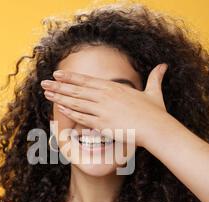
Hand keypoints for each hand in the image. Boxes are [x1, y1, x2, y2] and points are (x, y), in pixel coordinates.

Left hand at [40, 63, 170, 146]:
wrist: (156, 128)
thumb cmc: (156, 113)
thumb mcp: (155, 92)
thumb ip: (155, 78)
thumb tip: (163, 66)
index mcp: (114, 88)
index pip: (87, 80)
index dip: (70, 77)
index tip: (58, 74)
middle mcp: (105, 96)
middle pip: (76, 89)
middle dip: (59, 86)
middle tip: (44, 83)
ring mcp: (102, 110)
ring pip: (76, 102)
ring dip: (59, 97)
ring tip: (46, 93)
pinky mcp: (102, 124)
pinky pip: (81, 117)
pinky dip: (69, 112)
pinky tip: (59, 107)